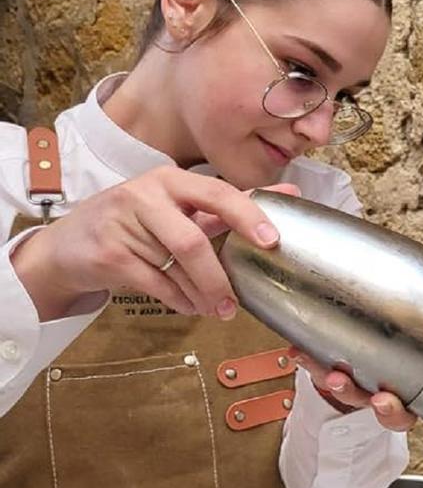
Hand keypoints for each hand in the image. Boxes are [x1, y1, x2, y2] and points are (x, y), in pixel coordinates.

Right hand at [11, 166, 296, 320]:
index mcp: (170, 179)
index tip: (272, 240)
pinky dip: (180, 300)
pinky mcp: (108, 254)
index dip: (247, 216)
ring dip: (202, 295)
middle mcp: (144, 196)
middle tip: (235, 303)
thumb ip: (227, 205)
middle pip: (193, 241)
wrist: (68, 245)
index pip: (217, 192)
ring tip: (216, 308)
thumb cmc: (136, 223)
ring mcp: (122, 224)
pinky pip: (156, 285)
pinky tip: (190, 305)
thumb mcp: (176, 207)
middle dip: (219, 277)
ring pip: (176, 269)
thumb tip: (289, 193)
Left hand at [286, 248, 422, 433]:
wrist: (365, 327)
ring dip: (346, 392)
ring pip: (357, 402)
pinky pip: (321, 379)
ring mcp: (364, 388)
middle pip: (397, 416)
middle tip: (382, 398)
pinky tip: (302, 354)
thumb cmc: (403, 323)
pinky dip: (312, 367)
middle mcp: (396, 393)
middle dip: (389, 410)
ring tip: (335, 376)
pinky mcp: (335, 377)